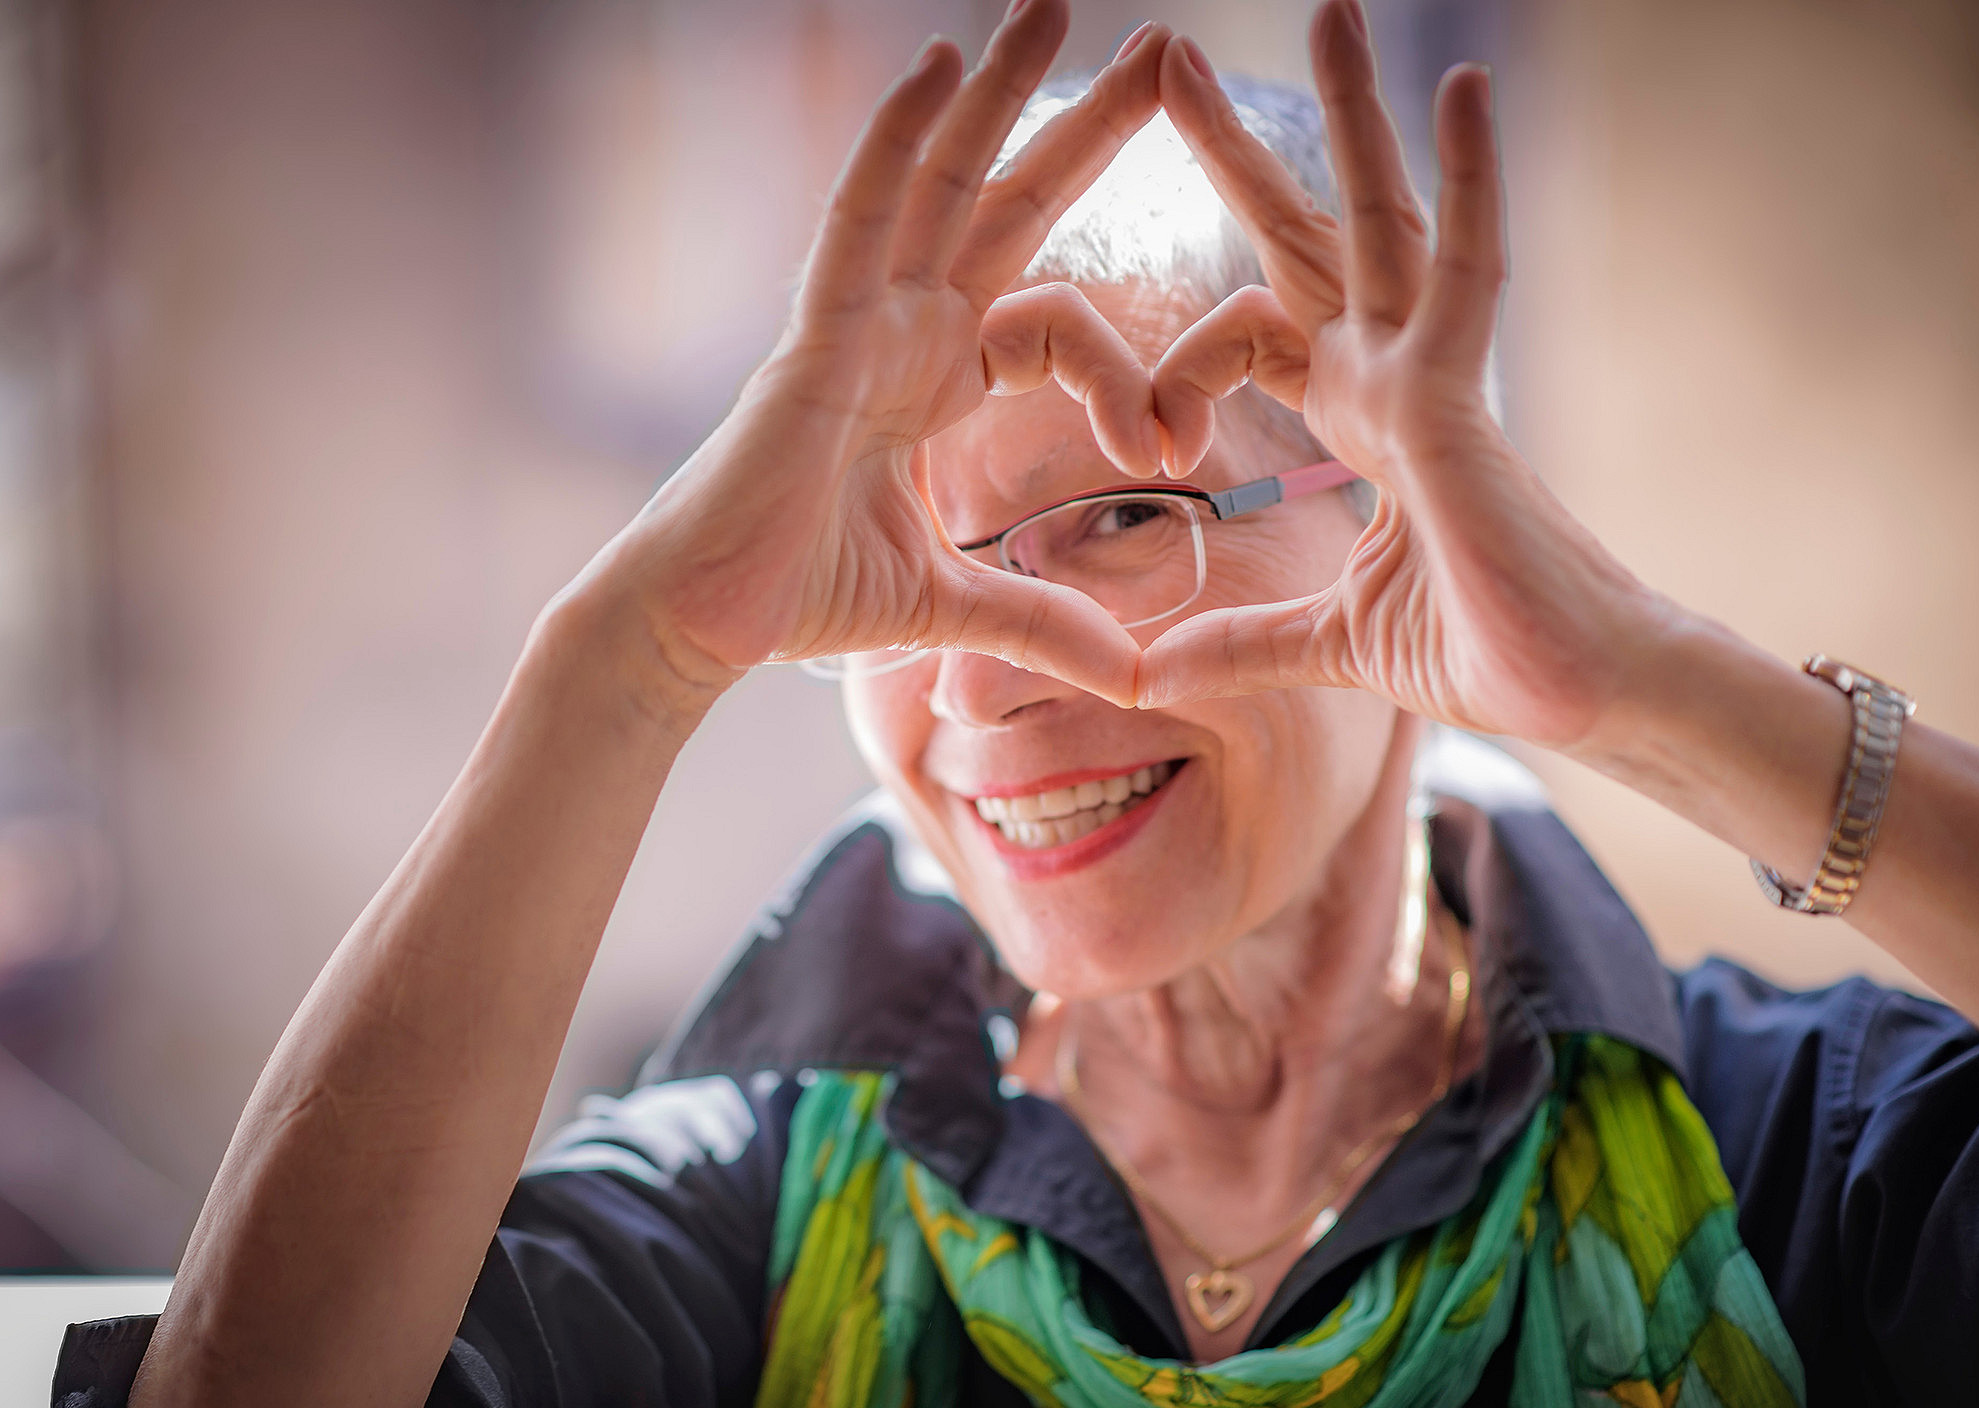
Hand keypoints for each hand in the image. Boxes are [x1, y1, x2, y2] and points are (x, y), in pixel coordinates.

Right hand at [594, 2, 1171, 710]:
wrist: (705, 626)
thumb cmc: (801, 596)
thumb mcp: (955, 604)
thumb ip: (1044, 621)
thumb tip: (1134, 672)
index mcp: (938, 380)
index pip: (1056, 321)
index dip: (1127, 369)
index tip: (1176, 442)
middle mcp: (903, 330)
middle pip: (1008, 203)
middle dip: (1083, 128)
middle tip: (1162, 49)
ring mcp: (856, 321)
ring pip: (937, 182)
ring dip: (995, 92)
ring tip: (1053, 4)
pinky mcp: (813, 336)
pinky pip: (858, 218)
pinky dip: (896, 141)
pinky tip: (936, 65)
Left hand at [1136, 0, 1657, 749]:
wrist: (1581, 699)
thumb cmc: (1484, 654)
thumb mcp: (1323, 642)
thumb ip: (1237, 642)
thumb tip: (1142, 674)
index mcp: (1361, 423)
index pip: (1253, 337)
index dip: (1180, 368)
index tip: (1142, 443)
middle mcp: (1393, 381)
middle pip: (1306, 240)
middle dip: (1241, 155)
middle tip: (1178, 61)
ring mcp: (1431, 381)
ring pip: (1383, 222)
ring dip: (1351, 117)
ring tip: (1331, 9)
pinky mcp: (1466, 404)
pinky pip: (1466, 270)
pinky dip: (1467, 180)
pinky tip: (1457, 84)